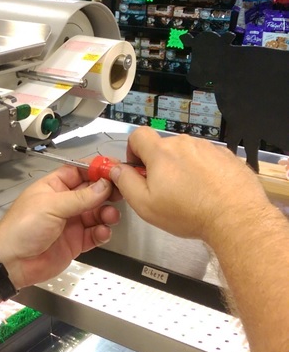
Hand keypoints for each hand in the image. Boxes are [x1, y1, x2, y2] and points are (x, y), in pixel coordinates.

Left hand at [0, 164, 120, 288]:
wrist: (12, 263)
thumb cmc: (20, 229)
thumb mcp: (51, 206)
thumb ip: (80, 197)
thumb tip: (103, 185)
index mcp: (53, 187)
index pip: (79, 171)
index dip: (97, 169)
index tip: (114, 169)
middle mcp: (63, 203)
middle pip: (92, 191)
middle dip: (107, 191)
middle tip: (121, 192)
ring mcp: (70, 223)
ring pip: (97, 213)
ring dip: (107, 213)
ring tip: (109, 216)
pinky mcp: (75, 242)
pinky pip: (95, 234)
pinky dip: (102, 232)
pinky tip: (102, 232)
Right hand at [109, 126, 268, 241]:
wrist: (236, 217)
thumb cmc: (187, 212)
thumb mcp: (144, 204)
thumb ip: (125, 182)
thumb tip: (115, 168)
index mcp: (161, 152)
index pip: (138, 135)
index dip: (133, 151)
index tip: (139, 169)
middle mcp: (185, 143)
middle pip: (164, 147)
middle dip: (160, 164)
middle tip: (165, 190)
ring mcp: (208, 148)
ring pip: (186, 153)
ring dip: (182, 167)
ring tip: (190, 193)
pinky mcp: (227, 156)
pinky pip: (207, 159)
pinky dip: (203, 171)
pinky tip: (208, 191)